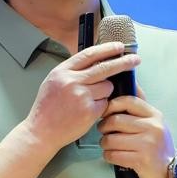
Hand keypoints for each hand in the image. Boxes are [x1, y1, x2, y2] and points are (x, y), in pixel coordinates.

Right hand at [23, 42, 140, 151]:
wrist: (41, 131)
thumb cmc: (47, 108)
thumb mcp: (54, 81)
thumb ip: (72, 71)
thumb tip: (95, 61)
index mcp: (63, 71)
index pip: (89, 54)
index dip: (107, 49)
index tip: (119, 46)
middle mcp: (72, 81)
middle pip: (105, 67)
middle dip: (123, 62)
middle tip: (135, 59)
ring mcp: (81, 96)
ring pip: (107, 86)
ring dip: (106, 91)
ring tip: (90, 99)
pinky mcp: (89, 111)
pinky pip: (105, 103)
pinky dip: (102, 106)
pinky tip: (89, 110)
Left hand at [98, 86, 174, 177]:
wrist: (170, 170)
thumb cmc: (156, 144)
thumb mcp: (153, 121)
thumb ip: (139, 106)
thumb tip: (129, 80)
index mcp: (154, 114)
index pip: (128, 101)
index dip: (111, 105)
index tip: (106, 112)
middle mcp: (153, 127)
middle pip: (115, 120)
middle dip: (104, 127)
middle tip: (104, 131)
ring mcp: (147, 144)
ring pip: (111, 139)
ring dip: (105, 144)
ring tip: (109, 145)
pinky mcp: (141, 160)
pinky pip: (113, 155)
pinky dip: (109, 156)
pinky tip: (114, 155)